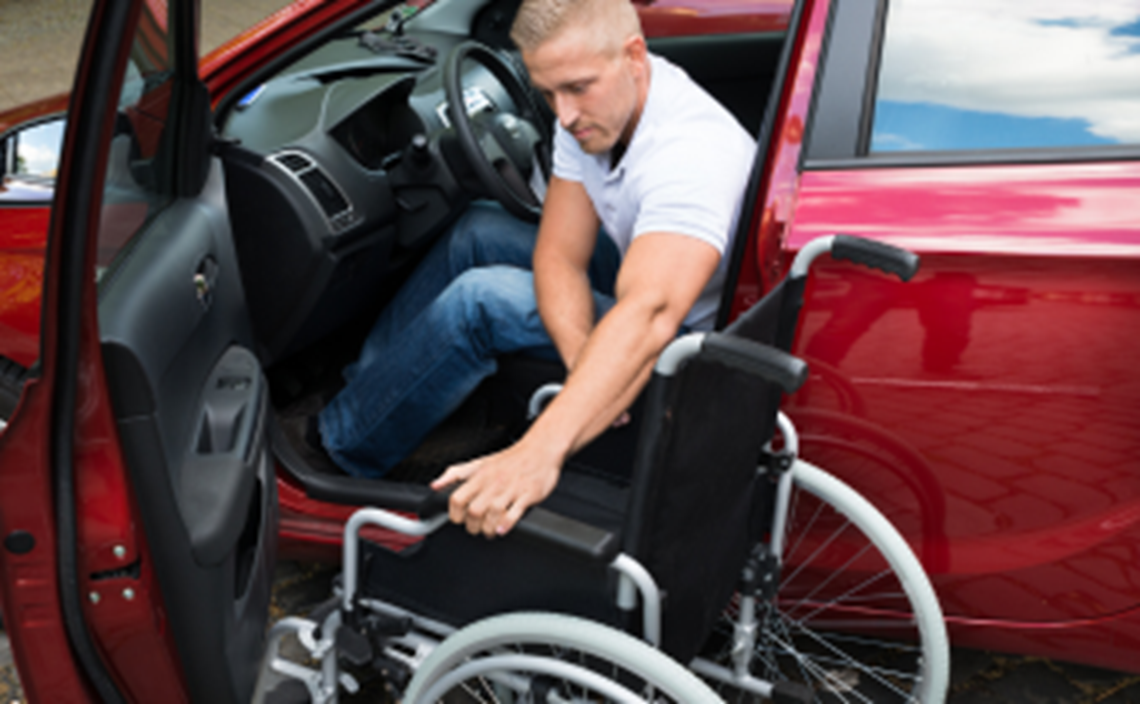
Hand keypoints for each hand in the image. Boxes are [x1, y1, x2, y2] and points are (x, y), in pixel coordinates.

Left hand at [431, 439, 562, 536]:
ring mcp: (511, 489)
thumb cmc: (510, 459)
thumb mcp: (479, 462)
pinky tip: (502, 529)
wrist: (540, 449)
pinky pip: (515, 512)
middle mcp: (494, 482)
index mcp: (480, 475)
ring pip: (493, 513)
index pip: (457, 498)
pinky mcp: (528, 494)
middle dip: (472, 526)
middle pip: (474, 510)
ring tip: (490, 531)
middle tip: (476, 528)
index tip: (459, 518)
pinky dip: (506, 524)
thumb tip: (435, 485)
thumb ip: (455, 473)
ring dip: (488, 528)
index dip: (454, 513)